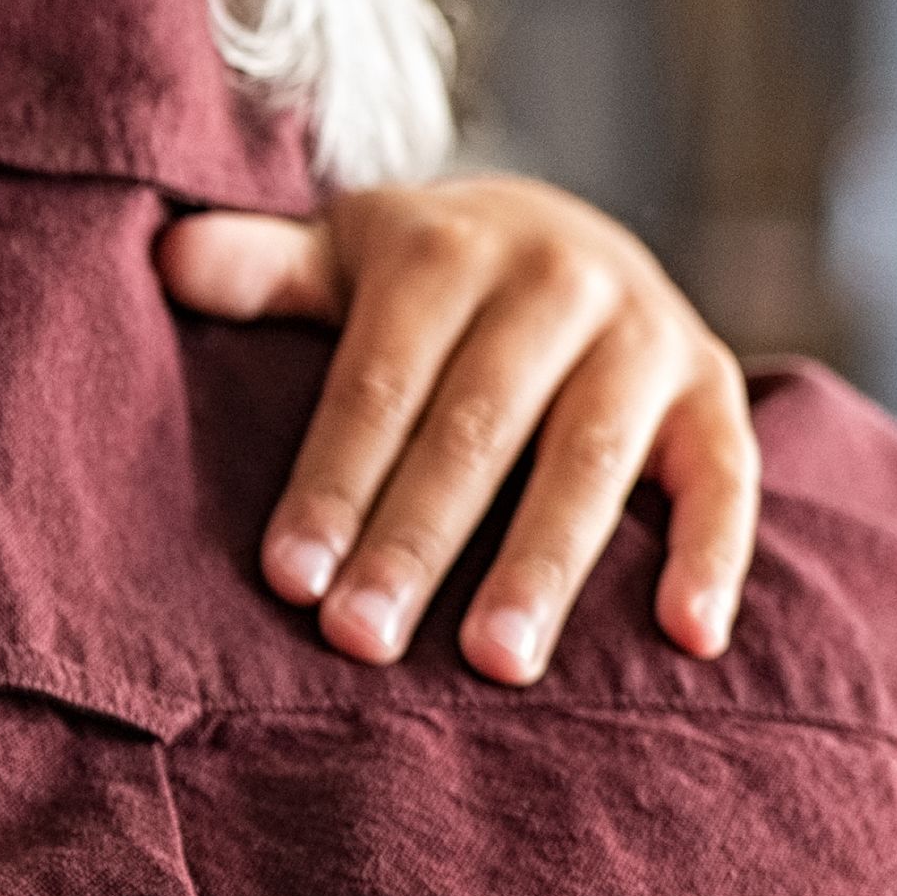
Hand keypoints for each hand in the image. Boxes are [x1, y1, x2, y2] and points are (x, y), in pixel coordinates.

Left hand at [160, 180, 756, 682]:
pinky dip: (715, 554)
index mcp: (445, 250)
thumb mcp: (340, 255)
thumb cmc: (415, 278)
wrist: (554, 231)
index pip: (380, 384)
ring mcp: (646, 333)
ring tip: (496, 665)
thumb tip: (170, 257)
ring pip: (591, 459)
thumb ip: (263, 270)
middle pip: (475, 429)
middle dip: (416, 541)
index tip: (290, 580)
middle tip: (364, 640)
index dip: (333, 481)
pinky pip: (726, 474)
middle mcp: (556, 281)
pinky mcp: (714, 386)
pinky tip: (689, 638)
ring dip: (544, 565)